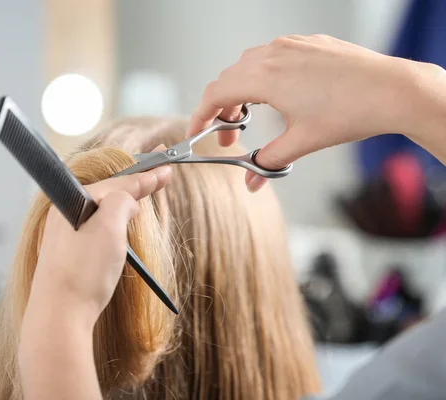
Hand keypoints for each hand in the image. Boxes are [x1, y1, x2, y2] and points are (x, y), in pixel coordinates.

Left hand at [27, 159, 172, 324]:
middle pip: (108, 195)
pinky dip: (113, 225)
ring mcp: (64, 236)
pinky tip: (120, 228)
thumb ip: (121, 203)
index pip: (118, 184)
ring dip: (124, 205)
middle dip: (134, 186)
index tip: (166, 170)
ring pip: (101, 213)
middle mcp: (64, 215)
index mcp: (73, 203)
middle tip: (158, 178)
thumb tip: (127, 202)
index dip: (146, 178)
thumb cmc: (83, 272)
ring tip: (142, 195)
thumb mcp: (109, 228)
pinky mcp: (67, 255)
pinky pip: (95, 230)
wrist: (59, 316)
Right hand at [186, 34, 443, 191]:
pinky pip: (270, 56)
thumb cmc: (350, 111)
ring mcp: (290, 45)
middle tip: (230, 139)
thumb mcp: (301, 143)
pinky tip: (276, 97)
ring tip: (251, 117)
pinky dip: (261, 77)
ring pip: (247, 66)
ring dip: (240, 92)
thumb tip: (252, 182)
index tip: (196, 132)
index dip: (200, 116)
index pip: (215, 94)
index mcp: (264, 78)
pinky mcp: (307, 43)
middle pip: (228, 80)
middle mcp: (272, 55)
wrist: (392, 90)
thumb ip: (268, 162)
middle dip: (221, 110)